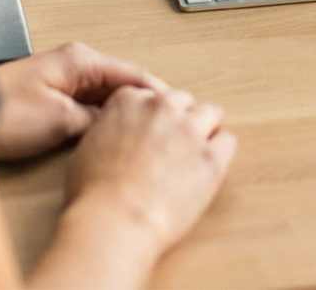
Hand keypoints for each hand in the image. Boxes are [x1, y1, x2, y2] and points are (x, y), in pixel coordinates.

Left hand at [0, 41, 168, 162]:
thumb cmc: (1, 113)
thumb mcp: (61, 121)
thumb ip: (97, 120)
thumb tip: (119, 124)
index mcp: (81, 60)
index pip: (134, 74)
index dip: (158, 95)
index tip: (178, 110)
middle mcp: (73, 64)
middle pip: (121, 84)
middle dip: (142, 105)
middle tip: (164, 127)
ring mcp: (61, 80)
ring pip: (104, 96)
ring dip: (119, 114)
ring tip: (139, 135)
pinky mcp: (49, 96)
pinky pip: (86, 105)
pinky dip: (99, 119)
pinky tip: (106, 136)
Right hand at [62, 86, 235, 258]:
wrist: (114, 221)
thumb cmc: (93, 194)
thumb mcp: (87, 148)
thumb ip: (109, 130)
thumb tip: (116, 137)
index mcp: (129, 101)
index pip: (152, 96)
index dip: (153, 117)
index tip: (152, 133)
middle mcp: (162, 107)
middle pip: (182, 101)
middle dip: (180, 119)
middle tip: (174, 145)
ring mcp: (190, 130)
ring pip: (211, 112)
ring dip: (204, 129)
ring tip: (195, 153)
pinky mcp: (211, 157)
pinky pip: (228, 142)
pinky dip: (220, 153)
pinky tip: (208, 168)